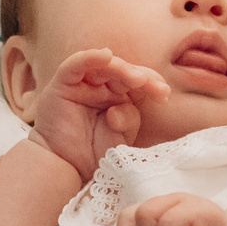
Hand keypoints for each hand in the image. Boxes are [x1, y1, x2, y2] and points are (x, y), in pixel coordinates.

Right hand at [28, 49, 167, 181]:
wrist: (68, 169)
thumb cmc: (94, 154)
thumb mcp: (121, 137)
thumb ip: (129, 118)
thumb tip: (119, 107)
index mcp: (118, 97)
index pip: (137, 82)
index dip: (152, 84)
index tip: (163, 94)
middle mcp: (100, 87)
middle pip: (123, 71)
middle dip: (142, 76)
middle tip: (156, 87)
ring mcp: (81, 84)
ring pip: (103, 66)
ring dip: (122, 68)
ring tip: (137, 79)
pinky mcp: (62, 84)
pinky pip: (76, 65)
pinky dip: (90, 57)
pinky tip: (106, 56)